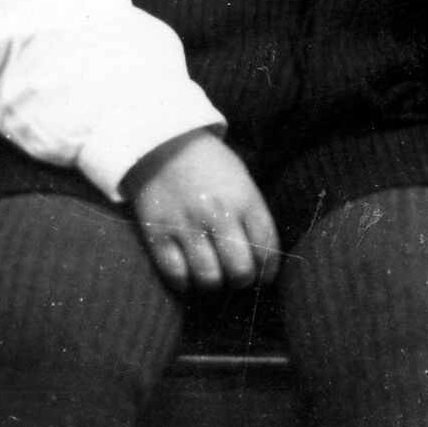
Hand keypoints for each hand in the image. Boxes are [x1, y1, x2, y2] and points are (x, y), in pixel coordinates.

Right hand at [126, 130, 280, 292]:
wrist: (161, 143)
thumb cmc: (209, 164)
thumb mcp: (242, 180)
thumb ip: (252, 215)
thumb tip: (263, 256)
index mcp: (244, 199)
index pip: (267, 249)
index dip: (269, 271)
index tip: (266, 276)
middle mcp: (217, 215)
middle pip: (240, 270)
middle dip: (243, 280)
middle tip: (239, 278)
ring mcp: (186, 225)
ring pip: (209, 277)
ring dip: (215, 284)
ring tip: (215, 277)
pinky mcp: (158, 233)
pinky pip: (175, 274)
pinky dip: (185, 282)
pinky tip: (189, 275)